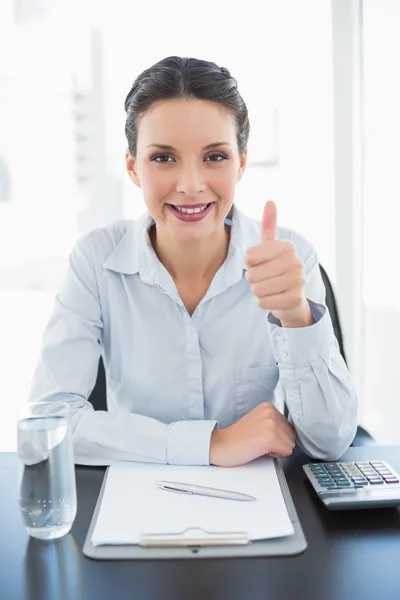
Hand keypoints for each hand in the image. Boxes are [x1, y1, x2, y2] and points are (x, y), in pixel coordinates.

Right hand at [209, 403, 295, 466]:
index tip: (262, 435)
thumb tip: (292, 433)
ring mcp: (271, 425)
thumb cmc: (238, 437)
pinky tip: (260, 449)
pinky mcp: (270, 438)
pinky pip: (286, 452)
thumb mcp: (259, 422)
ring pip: (291, 444)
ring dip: (277, 449)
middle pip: (292, 435)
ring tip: (259, 445)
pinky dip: (275, 455)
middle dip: (279, 442)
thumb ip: (275, 423)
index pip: (290, 426)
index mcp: (269, 406)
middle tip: (259, 441)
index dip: (278, 436)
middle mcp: (271, 412)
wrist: (221, 444)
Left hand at [245, 201, 312, 326]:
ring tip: (271, 289)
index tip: (263, 264)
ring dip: (259, 292)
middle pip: (252, 274)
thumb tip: (270, 201)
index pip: (248, 256)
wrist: (294, 299)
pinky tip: (275, 299)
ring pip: (256, 289)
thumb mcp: (271, 248)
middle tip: (268, 279)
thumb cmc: (277, 270)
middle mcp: (295, 262)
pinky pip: (263, 302)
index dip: (250, 264)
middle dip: (254, 280)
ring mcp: (298, 281)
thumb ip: (269, 227)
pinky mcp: (294, 299)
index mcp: (287, 247)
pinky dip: (264, 303)